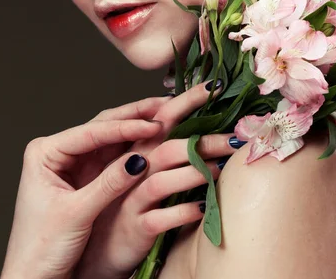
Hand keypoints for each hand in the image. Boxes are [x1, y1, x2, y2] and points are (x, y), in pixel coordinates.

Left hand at [0, 98, 170, 278]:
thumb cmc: (40, 249)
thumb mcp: (76, 214)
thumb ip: (108, 184)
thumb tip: (140, 160)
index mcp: (45, 153)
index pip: (91, 132)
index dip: (125, 127)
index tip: (153, 125)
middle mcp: (59, 151)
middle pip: (102, 126)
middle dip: (134, 116)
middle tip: (164, 106)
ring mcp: (74, 163)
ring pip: (111, 138)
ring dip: (137, 128)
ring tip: (164, 115)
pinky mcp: (87, 177)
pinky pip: (114, 156)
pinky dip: (134, 147)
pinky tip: (154, 138)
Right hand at [72, 81, 241, 278]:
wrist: (101, 248)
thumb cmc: (129, 201)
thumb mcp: (146, 171)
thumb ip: (169, 149)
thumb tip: (208, 127)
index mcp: (139, 149)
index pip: (163, 117)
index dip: (187, 100)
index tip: (214, 86)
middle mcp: (134, 170)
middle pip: (168, 147)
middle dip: (203, 141)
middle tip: (234, 139)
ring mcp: (132, 199)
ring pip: (162, 181)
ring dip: (194, 173)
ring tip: (221, 170)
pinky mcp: (136, 227)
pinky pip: (161, 218)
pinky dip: (183, 212)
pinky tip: (203, 208)